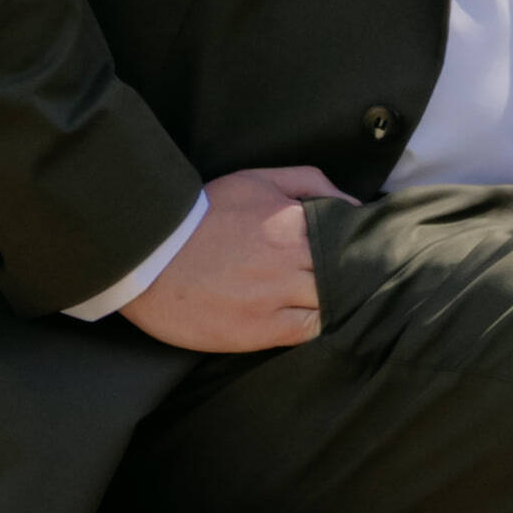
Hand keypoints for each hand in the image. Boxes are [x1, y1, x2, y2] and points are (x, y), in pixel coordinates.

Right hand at [117, 163, 353, 351]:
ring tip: (337, 300)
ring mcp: (276, 298)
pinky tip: (316, 318)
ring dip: (340, 302)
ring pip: (333, 304)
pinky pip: (309, 332)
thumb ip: (308, 183)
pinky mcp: (260, 330)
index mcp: (292, 221)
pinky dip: (319, 325)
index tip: (365, 250)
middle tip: (359, 278)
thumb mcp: (255, 180)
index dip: (361, 246)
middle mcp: (290, 260)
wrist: (147, 257)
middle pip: (347, 274)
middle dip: (357, 275)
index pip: (350, 238)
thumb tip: (353, 204)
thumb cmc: (201, 215)